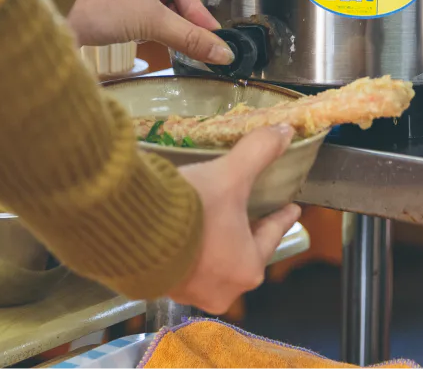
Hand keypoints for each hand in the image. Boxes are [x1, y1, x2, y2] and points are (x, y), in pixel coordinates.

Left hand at [66, 0, 232, 64]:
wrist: (54, 16)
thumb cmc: (96, 5)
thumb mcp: (152, 21)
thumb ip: (190, 37)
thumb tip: (222, 52)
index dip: (197, 10)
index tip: (210, 36)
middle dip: (179, 19)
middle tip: (192, 42)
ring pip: (154, 5)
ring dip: (161, 24)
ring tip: (162, 39)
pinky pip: (137, 11)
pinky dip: (144, 26)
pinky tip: (142, 38)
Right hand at [167, 125, 302, 312]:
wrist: (130, 230)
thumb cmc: (192, 210)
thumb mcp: (229, 175)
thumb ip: (258, 152)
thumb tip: (286, 129)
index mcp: (248, 267)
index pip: (271, 235)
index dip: (281, 218)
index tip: (292, 208)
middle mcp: (224, 289)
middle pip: (243, 253)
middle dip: (246, 233)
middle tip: (251, 212)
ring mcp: (191, 293)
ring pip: (213, 263)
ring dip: (215, 243)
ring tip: (213, 221)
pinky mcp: (161, 288)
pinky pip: (184, 267)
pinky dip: (189, 250)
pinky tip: (183, 234)